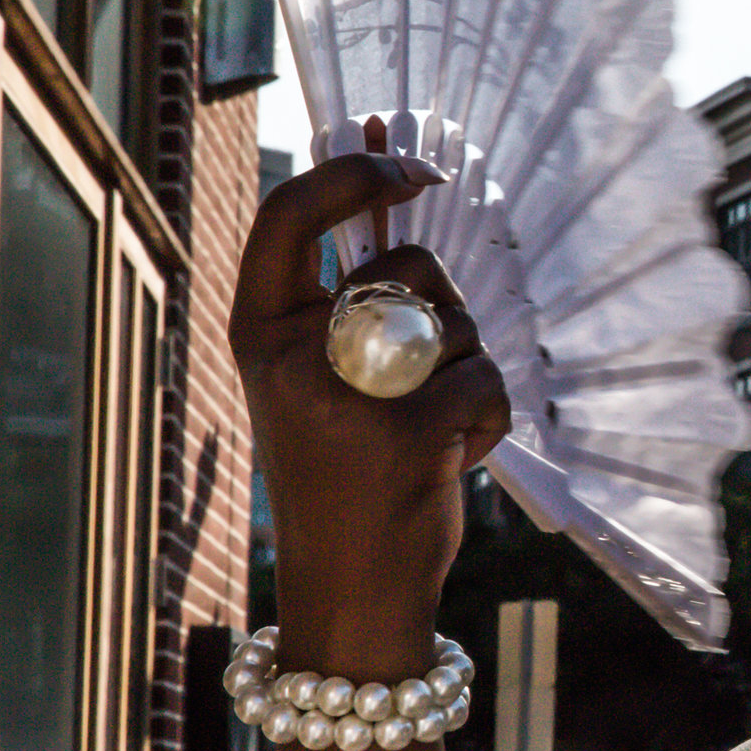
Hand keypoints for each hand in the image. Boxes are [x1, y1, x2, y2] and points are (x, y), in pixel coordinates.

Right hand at [231, 119, 510, 674]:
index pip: (289, 217)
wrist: (350, 583)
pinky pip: (487, 381)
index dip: (354, 174)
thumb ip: (353, 296)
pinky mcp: (409, 434)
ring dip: (468, 370)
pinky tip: (452, 458)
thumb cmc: (346, 468)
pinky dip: (490, 418)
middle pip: (407, 269)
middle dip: (444, 311)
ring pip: (458, 325)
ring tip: (428, 427)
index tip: (410, 167)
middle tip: (420, 379)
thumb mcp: (321, 375)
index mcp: (261, 332)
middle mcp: (292, 357)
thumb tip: (398, 166)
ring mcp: (348, 396)